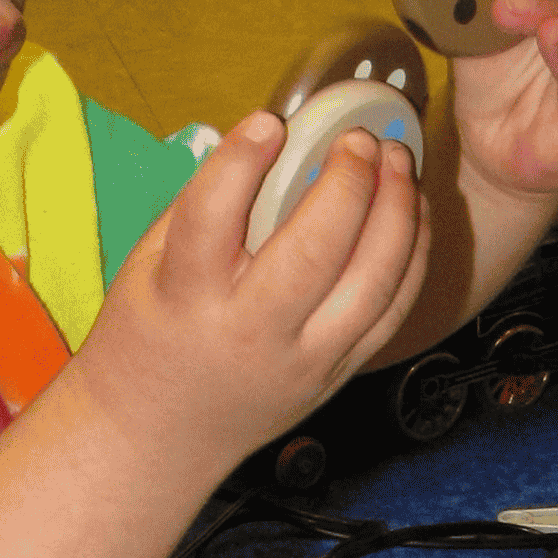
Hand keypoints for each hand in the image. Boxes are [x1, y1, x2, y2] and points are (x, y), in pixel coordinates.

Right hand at [73, 115, 426, 472]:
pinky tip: (411, 213)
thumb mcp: (146, 266)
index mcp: (186, 296)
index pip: (213, 217)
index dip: (243, 160)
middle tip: (358, 139)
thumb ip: (201, 208)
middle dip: (348, 183)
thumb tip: (268, 143)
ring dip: (397, 213)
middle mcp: (248, 331)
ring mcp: (301, 360)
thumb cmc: (148, 338)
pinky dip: (411, 257)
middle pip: (314, 251)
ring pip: (371, 283)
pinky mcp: (335, 376)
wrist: (156, 435)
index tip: (270, 121)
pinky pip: (391, 313)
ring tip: (398, 162)